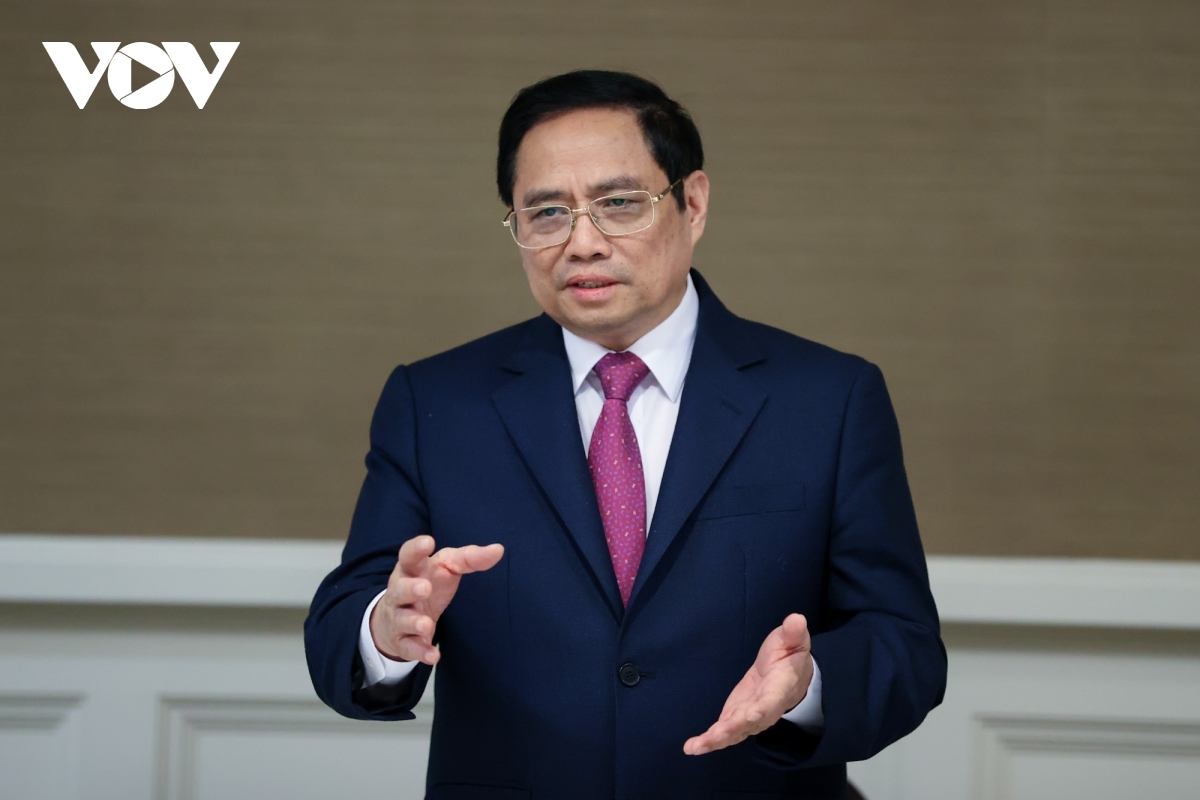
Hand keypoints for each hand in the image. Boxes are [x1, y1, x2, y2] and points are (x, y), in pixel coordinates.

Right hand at [369, 535, 503, 664]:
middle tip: (424, 588)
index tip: (428, 541)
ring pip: (401, 619)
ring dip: (413, 622)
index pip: (408, 555)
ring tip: (426, 624)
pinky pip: (409, 647)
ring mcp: (398, 617)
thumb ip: (469, 558)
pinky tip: (433, 656)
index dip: (416, 548)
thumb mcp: (447, 567)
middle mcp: (399, 592)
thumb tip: (499, 549)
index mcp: (411, 569)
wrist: (396, 619)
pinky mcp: (402, 641)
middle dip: (410, 588)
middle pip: (399, 588)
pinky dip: (420, 652)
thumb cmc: (428, 583)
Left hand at [683, 613, 813, 755]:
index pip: (772, 700)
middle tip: (717, 735)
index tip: (752, 715)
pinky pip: (724, 732)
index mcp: (780, 687)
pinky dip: (709, 741)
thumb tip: (797, 619)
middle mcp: (765, 708)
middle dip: (733, 729)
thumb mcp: (793, 640)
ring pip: (735, 732)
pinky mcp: (736, 718)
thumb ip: (793, 633)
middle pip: (750, 722)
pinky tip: (691, 747)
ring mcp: (750, 716)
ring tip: (697, 747)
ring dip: (717, 740)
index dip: (763, 709)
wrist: (790, 676)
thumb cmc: (789, 655)